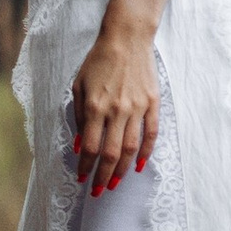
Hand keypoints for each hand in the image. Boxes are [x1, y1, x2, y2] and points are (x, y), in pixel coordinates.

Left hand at [71, 17, 157, 193]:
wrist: (126, 38)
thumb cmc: (98, 60)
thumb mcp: (79, 86)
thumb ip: (78, 116)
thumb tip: (80, 144)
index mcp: (95, 107)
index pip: (90, 147)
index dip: (86, 166)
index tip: (81, 178)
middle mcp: (117, 111)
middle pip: (110, 153)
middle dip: (103, 176)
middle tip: (98, 192)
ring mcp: (137, 108)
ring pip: (130, 149)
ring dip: (121, 170)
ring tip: (115, 184)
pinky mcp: (152, 104)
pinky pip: (150, 134)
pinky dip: (145, 153)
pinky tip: (137, 166)